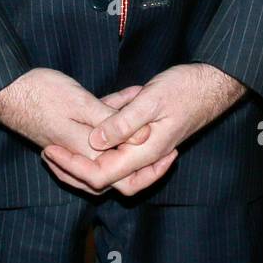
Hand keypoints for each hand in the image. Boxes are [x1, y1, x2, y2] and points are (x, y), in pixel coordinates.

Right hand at [0, 68, 156, 194]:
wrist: (6, 88)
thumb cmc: (41, 93)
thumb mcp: (82, 103)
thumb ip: (113, 122)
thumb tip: (143, 139)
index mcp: (86, 155)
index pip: (124, 178)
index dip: (149, 167)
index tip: (168, 148)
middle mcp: (79, 158)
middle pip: (118, 172)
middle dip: (141, 157)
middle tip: (162, 141)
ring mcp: (71, 149)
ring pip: (108, 154)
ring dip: (127, 137)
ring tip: (144, 114)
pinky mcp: (66, 135)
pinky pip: (96, 138)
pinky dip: (111, 124)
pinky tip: (123, 99)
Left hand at [42, 63, 246, 195]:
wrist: (213, 84)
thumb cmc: (184, 89)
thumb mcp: (150, 100)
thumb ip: (123, 123)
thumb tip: (95, 143)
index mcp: (143, 152)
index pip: (100, 175)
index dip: (72, 166)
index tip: (50, 149)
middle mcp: (144, 156)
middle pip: (103, 177)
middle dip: (74, 169)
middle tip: (49, 152)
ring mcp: (147, 148)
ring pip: (110, 163)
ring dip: (86, 156)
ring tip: (61, 145)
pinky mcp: (148, 137)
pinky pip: (120, 147)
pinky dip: (104, 139)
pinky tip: (93, 119)